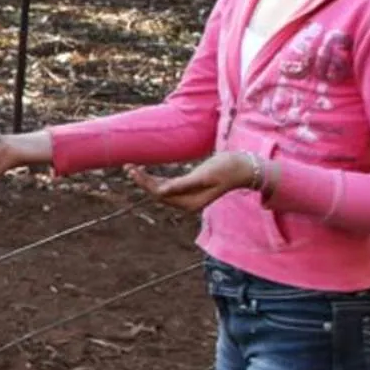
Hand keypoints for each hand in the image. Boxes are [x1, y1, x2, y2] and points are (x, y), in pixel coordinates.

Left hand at [130, 151, 262, 213]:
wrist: (242, 167)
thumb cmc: (225, 169)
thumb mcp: (203, 176)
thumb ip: (182, 185)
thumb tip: (160, 192)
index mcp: (189, 203)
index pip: (159, 194)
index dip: (144, 183)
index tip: (133, 170)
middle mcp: (186, 203)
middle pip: (157, 193)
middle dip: (142, 181)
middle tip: (127, 166)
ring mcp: (187, 196)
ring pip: (160, 190)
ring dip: (146, 180)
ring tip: (131, 167)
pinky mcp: (189, 187)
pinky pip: (167, 186)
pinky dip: (155, 179)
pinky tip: (145, 172)